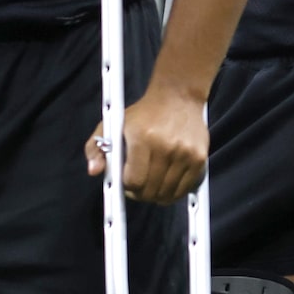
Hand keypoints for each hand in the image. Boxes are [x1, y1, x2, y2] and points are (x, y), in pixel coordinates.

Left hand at [84, 83, 209, 203]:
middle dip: (140, 194)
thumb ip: (95, 148)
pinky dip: (175, 192)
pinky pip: (185, 188)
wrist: (178, 97)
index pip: (134, 181)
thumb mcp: (112, 124)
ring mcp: (184, 153)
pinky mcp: (199, 158)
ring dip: (157, 195)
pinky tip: (167, 184)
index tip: (126, 183)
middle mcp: (165, 146)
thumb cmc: (143, 113)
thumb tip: (94, 171)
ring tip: (152, 185)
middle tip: (138, 186)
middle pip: (150, 190)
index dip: (127, 188)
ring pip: (168, 193)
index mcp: (141, 138)